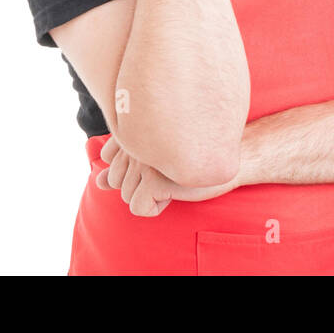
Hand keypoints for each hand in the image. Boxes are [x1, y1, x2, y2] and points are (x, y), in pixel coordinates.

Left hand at [96, 135, 240, 216]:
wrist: (234, 156)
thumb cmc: (198, 153)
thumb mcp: (157, 160)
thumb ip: (125, 166)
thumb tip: (99, 181)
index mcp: (137, 125)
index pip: (110, 159)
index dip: (133, 166)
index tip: (160, 156)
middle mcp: (137, 138)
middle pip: (116, 181)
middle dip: (141, 184)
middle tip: (171, 170)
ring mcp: (145, 158)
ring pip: (126, 196)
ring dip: (151, 195)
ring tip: (175, 178)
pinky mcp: (154, 177)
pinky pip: (139, 208)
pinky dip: (156, 207)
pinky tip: (176, 191)